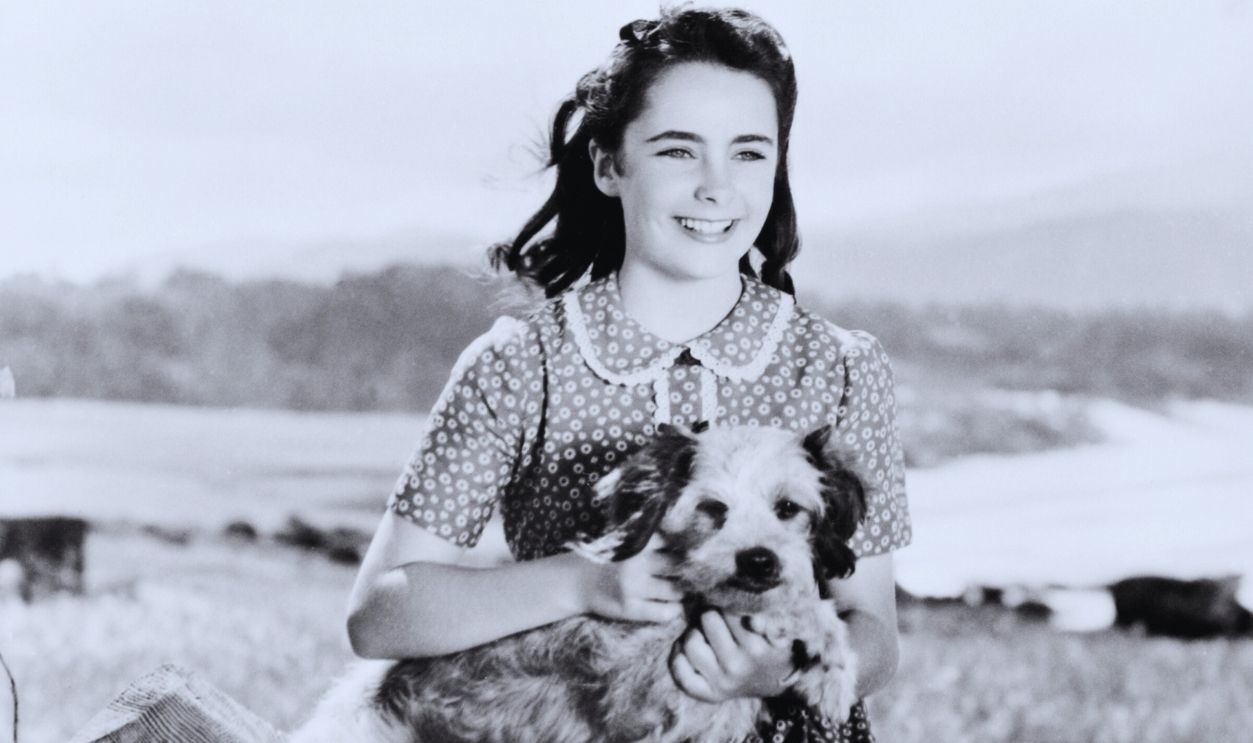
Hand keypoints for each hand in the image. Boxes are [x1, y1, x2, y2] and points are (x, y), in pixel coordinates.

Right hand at [578, 535, 683, 622]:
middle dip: (687, 570)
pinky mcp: (629, 608)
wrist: (577, 581)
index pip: (675, 541)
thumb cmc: (607, 558)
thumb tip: (687, 536)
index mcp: (636, 541)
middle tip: (689, 574)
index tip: (691, 553)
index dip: (686, 548)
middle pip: (678, 565)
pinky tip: (673, 607)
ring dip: (680, 591)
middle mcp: (635, 562)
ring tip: (678, 589)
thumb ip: (650, 536)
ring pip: (675, 590)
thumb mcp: (626, 539)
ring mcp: (632, 587)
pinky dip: (673, 610)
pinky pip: (662, 613)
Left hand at [669, 610, 795, 702]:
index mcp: (755, 647)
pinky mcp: (709, 694)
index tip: (731, 607)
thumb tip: (754, 621)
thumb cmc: (772, 646)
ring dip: (694, 633)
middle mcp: (736, 666)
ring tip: (704, 634)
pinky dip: (678, 658)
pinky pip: (680, 673)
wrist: (774, 680)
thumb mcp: (778, 631)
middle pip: (707, 619)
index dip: (727, 601)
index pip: (728, 608)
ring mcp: (721, 682)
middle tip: (718, 619)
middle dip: (711, 614)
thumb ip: (769, 622)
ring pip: (690, 643)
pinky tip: (687, 650)